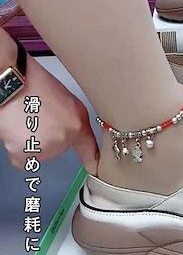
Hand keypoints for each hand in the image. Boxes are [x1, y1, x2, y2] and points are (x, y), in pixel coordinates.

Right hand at [0, 54, 98, 172]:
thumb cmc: (36, 85)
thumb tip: (70, 133)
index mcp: (77, 123)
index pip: (88, 147)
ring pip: (40, 153)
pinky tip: (18, 132)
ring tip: (26, 121)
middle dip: (49, 137)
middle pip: (58, 148)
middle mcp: (65, 138)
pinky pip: (23, 160)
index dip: (92, 160)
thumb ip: (73, 121)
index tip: (96, 169)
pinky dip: (19, 150)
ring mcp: (47, 147)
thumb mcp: (67, 101)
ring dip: (33, 142)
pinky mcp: (27, 154)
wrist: (14, 85)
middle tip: (38, 119)